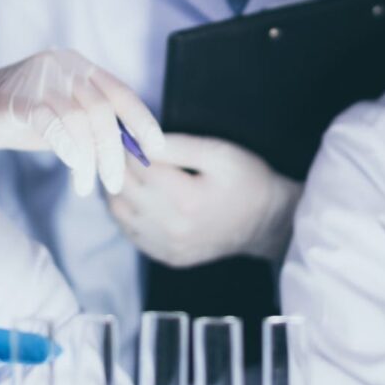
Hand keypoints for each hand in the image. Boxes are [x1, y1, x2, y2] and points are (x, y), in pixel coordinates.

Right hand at [0, 49, 165, 196]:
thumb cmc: (20, 116)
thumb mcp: (63, 119)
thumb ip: (91, 127)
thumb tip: (128, 152)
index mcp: (79, 67)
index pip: (121, 92)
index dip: (142, 121)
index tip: (156, 150)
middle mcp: (63, 66)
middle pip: (102, 110)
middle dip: (113, 152)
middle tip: (113, 183)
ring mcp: (38, 79)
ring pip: (80, 119)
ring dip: (89, 159)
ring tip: (87, 186)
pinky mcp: (14, 98)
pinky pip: (52, 123)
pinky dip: (68, 148)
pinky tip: (73, 167)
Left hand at [108, 133, 300, 265]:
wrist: (268, 223)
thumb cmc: (248, 180)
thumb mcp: (220, 153)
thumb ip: (177, 146)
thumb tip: (139, 140)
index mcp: (185, 199)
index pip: (136, 165)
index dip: (126, 143)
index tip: (122, 128)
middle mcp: (171, 228)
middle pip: (122, 188)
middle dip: (116, 162)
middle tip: (117, 143)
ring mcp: (167, 246)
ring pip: (118, 211)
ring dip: (116, 186)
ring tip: (124, 166)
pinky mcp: (167, 257)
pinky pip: (130, 232)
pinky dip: (125, 210)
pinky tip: (134, 194)